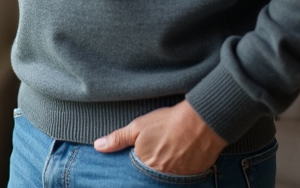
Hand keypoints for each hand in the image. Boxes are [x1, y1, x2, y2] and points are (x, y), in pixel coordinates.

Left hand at [93, 100, 226, 175]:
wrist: (202, 122)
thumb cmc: (167, 122)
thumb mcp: (137, 126)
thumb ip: (117, 139)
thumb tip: (98, 146)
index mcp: (146, 165)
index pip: (136, 171)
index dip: (138, 161)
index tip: (143, 152)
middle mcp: (162, 175)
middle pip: (152, 174)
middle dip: (152, 164)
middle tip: (159, 148)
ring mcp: (179, 176)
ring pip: (168, 175)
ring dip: (167, 165)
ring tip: (170, 150)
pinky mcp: (194, 174)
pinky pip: (183, 175)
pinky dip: (181, 167)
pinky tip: (182, 153)